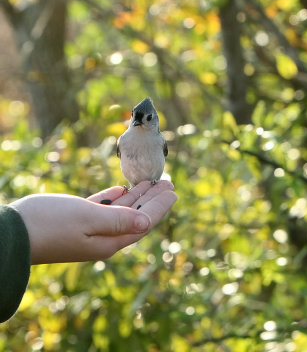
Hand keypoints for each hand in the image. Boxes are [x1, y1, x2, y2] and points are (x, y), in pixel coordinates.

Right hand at [10, 180, 176, 263]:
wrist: (12, 233)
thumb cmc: (49, 223)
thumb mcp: (88, 218)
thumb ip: (119, 220)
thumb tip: (147, 222)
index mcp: (109, 240)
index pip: (143, 221)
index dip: (159, 205)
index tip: (173, 190)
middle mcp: (103, 238)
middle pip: (136, 215)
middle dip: (152, 199)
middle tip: (167, 182)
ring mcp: (90, 230)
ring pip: (121, 210)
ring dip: (136, 196)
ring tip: (151, 182)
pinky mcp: (77, 221)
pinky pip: (104, 208)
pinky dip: (115, 198)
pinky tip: (122, 190)